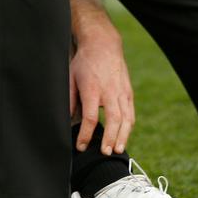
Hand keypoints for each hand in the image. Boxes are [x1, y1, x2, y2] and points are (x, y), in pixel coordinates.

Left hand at [70, 24, 134, 155]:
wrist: (103, 45)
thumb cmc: (84, 63)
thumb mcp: (71, 78)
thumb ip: (70, 100)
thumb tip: (67, 120)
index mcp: (92, 89)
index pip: (90, 117)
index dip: (86, 134)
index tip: (80, 146)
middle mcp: (109, 92)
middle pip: (113, 120)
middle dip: (110, 138)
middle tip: (105, 152)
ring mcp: (121, 92)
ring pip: (126, 118)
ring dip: (123, 136)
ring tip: (118, 150)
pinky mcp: (128, 92)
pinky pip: (131, 112)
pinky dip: (128, 127)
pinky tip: (124, 137)